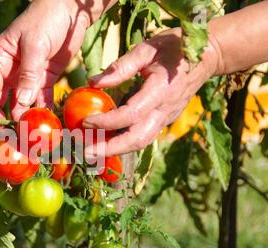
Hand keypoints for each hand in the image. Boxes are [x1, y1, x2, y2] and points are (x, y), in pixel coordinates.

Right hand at [0, 0, 89, 140]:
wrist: (71, 8)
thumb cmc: (47, 18)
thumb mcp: (35, 43)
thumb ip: (28, 72)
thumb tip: (22, 102)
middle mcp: (10, 70)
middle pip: (1, 99)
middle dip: (3, 120)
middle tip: (8, 141)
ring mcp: (27, 76)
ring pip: (21, 103)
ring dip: (24, 119)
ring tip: (28, 137)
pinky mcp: (44, 79)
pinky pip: (41, 99)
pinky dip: (43, 111)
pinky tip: (46, 124)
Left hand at [83, 28, 219, 156]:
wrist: (207, 57)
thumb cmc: (174, 47)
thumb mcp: (147, 48)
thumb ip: (121, 66)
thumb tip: (93, 82)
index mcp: (161, 91)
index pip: (131, 114)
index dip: (107, 121)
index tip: (85, 121)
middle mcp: (165, 110)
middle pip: (137, 139)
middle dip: (110, 148)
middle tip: (85, 153)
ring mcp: (166, 118)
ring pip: (141, 142)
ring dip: (115, 150)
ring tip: (91, 151)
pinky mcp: (164, 120)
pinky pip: (143, 136)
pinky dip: (123, 142)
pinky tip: (105, 141)